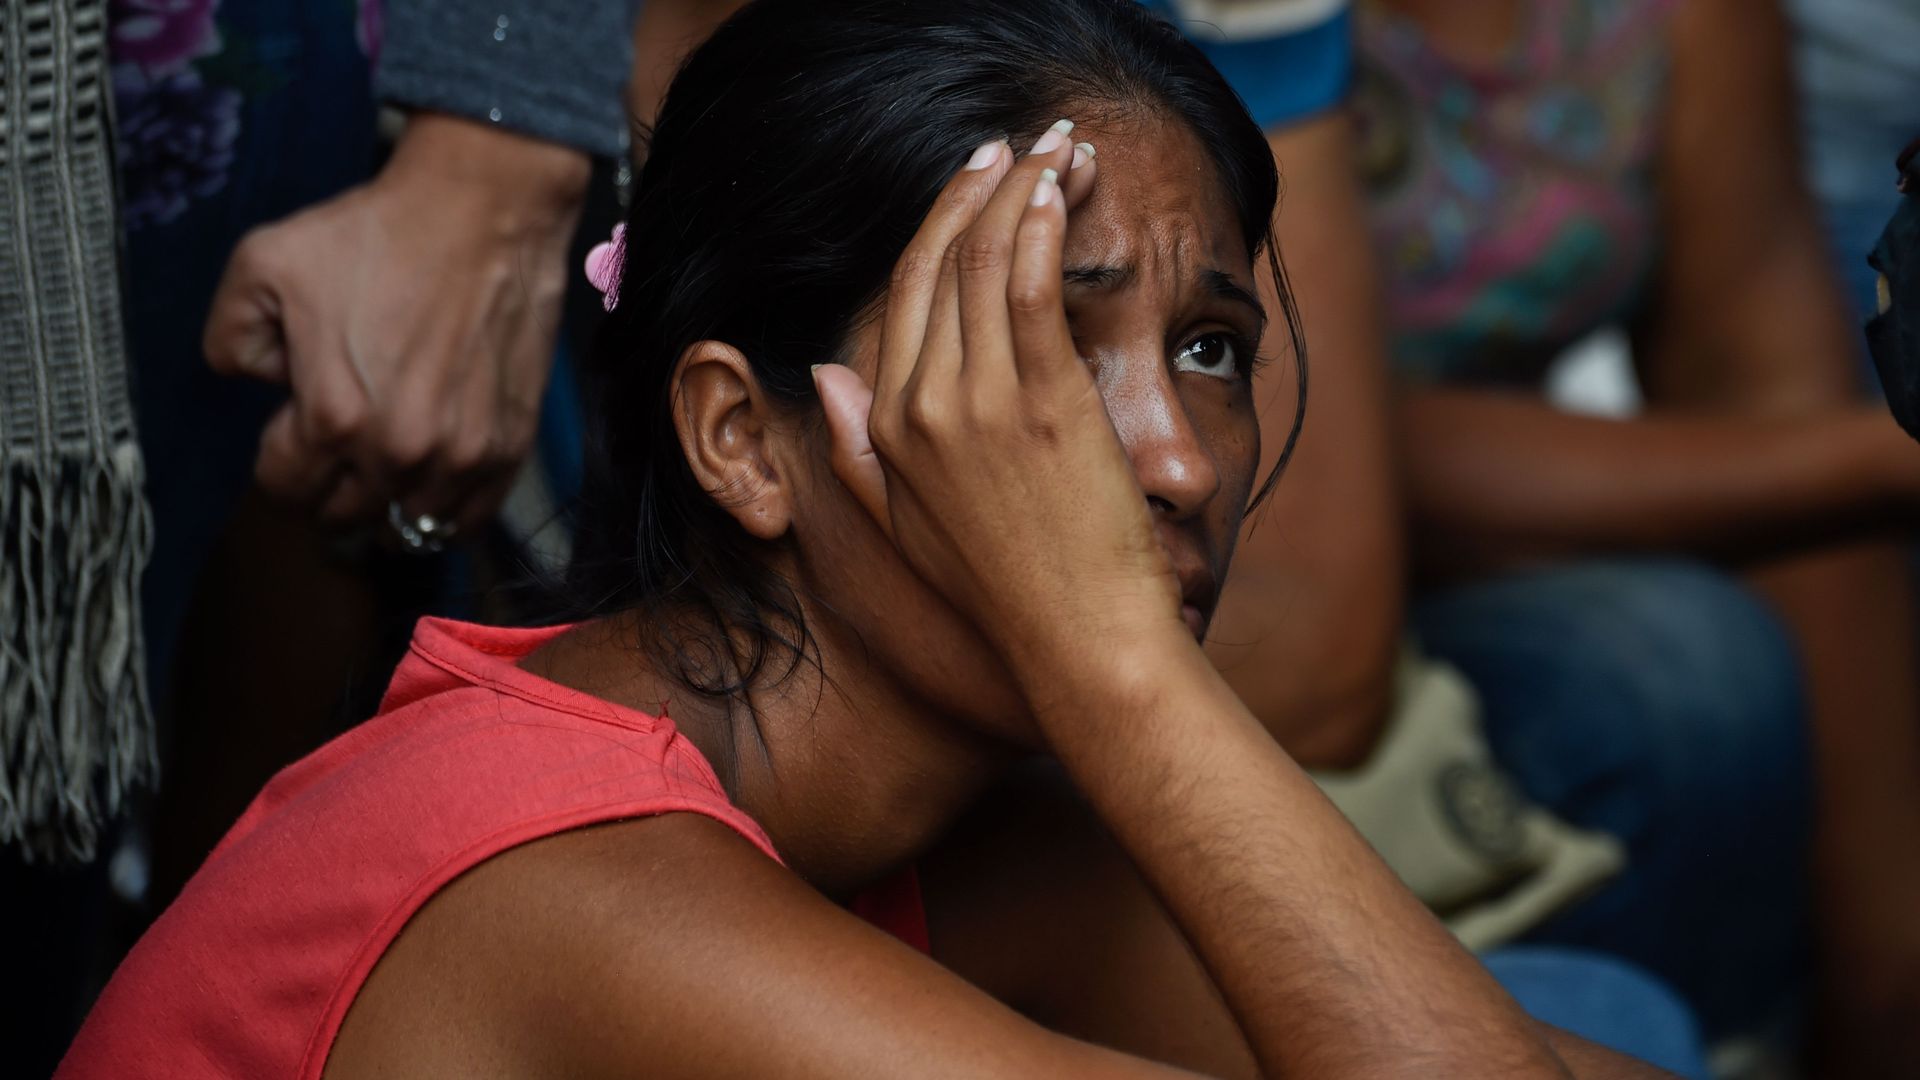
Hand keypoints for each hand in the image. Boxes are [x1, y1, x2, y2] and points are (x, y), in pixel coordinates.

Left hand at [204, 112, 588, 536]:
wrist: (485, 210)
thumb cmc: (380, 232)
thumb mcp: (264, 263)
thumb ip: (228, 337)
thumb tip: (259, 383)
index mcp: (333, 416)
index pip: (285, 489)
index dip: (280, 456)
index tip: (294, 424)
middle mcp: (399, 450)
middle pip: (344, 514)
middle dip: (332, 480)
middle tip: (343, 432)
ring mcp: (462, 455)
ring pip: (408, 525)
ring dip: (390, 498)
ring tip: (388, 456)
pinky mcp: (510, 446)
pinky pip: (470, 518)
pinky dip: (445, 509)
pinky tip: (432, 477)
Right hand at [813, 126, 1189, 695]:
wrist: (1079, 643)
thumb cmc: (1007, 593)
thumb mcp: (909, 527)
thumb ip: (855, 452)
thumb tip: (826, 378)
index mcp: (886, 429)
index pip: (902, 297)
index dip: (935, 228)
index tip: (973, 182)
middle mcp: (919, 406)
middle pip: (939, 264)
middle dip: (977, 187)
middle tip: (1016, 144)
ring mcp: (978, 403)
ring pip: (987, 260)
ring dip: (1024, 187)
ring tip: (1061, 146)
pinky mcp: (1043, 403)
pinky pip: (1030, 287)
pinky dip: (1041, 225)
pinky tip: (1060, 185)